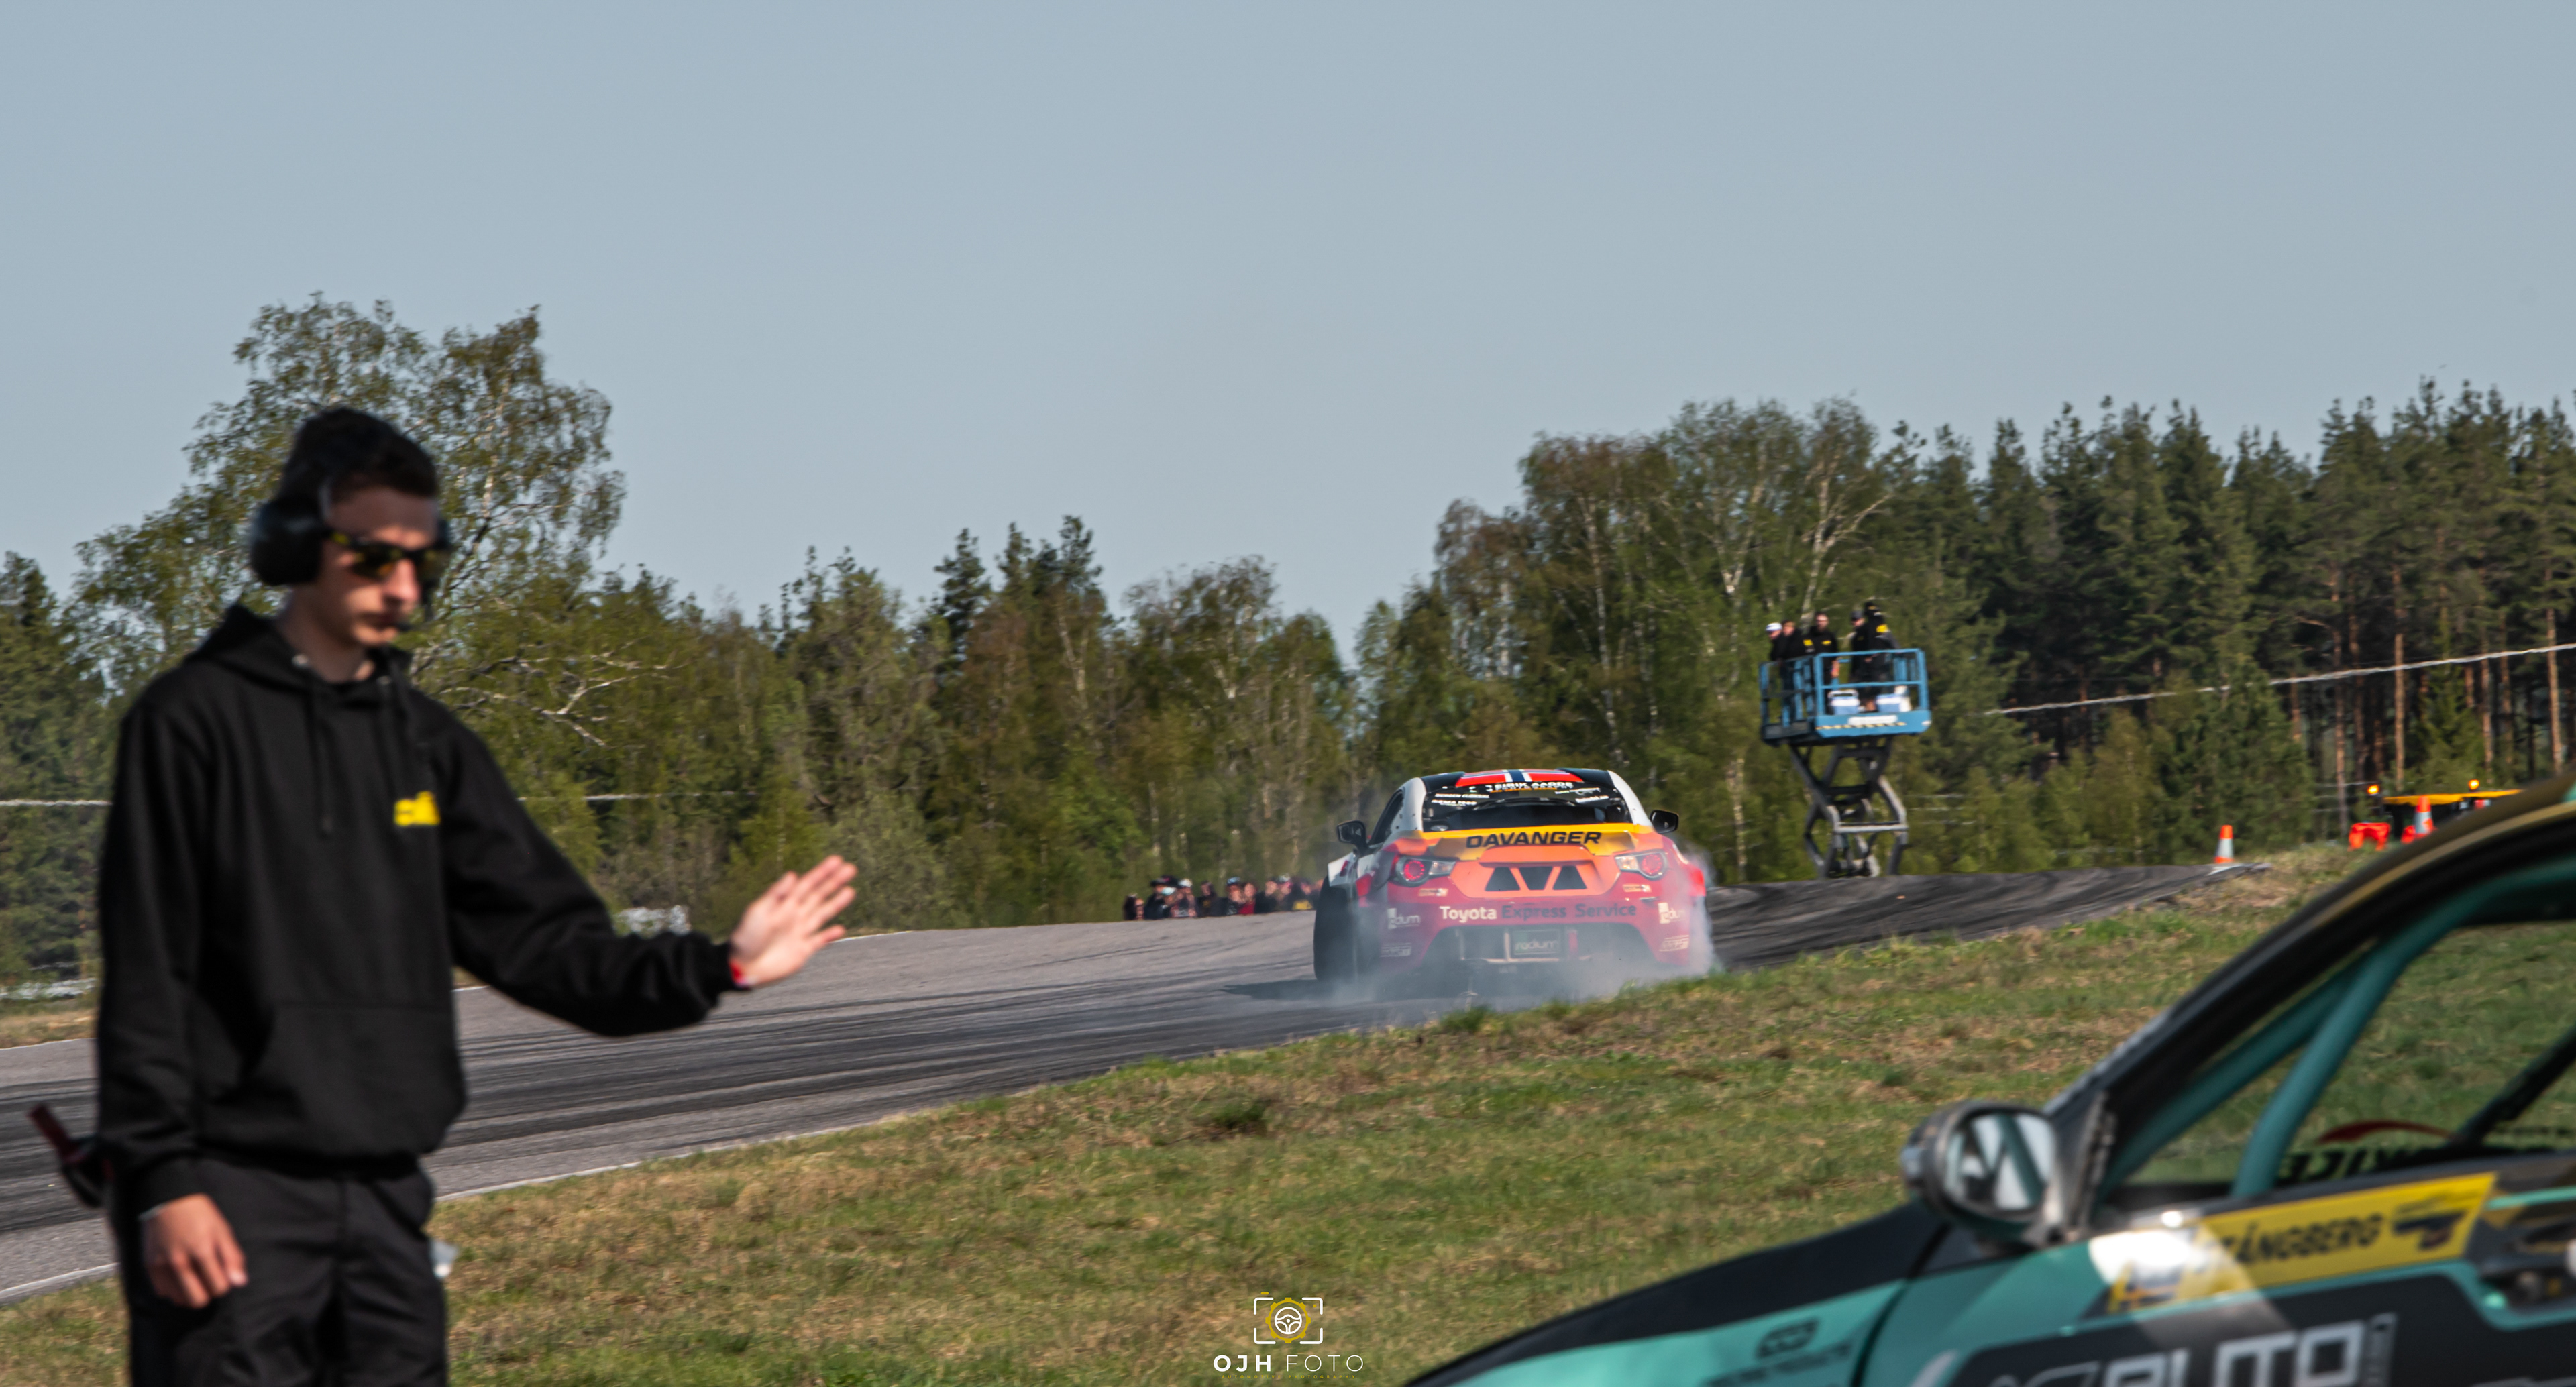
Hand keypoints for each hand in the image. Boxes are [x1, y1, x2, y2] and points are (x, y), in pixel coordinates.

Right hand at [141, 1194, 245, 1307]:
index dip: (224, 1284)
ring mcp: (161, 1266)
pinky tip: (178, 1276)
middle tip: (208, 1279)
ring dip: (189, 1294)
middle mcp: (179, 1262)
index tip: (222, 1274)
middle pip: (197, 1301)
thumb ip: (232, 1258)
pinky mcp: (149, 1266)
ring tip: (193, 1278)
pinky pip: (162, 1293)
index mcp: (202, 1251)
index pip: (219, 1288)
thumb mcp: (223, 1231)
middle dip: (207, 1293)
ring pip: (178, 1300)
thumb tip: (239, 1283)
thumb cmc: (201, 1216)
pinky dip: (172, 1289)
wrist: (168, 1201)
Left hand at [728, 856, 857, 987]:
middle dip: (834, 882)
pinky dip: (830, 935)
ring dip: (836, 903)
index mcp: (784, 904)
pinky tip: (840, 929)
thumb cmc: (745, 937)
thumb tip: (793, 874)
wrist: (741, 967)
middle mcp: (794, 915)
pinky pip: (820, 940)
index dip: (822, 872)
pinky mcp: (802, 951)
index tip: (837, 861)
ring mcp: (799, 932)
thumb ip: (776, 894)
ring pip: (822, 914)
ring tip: (850, 891)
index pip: (807, 884)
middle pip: (818, 895)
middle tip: (851, 869)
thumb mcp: (758, 912)